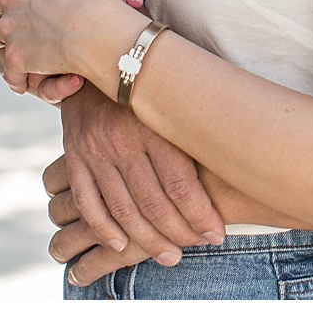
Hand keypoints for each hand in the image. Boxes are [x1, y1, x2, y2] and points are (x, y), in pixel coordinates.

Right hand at [45, 92, 224, 268]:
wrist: (99, 57)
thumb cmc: (151, 84)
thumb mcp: (174, 98)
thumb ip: (193, 129)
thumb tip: (236, 158)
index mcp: (154, 124)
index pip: (180, 182)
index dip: (200, 213)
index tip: (216, 234)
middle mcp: (123, 138)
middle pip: (153, 200)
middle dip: (178, 232)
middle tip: (195, 247)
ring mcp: (95, 149)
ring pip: (122, 207)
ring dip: (146, 239)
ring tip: (169, 256)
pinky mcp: (75, 155)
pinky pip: (88, 200)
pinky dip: (103, 227)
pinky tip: (121, 245)